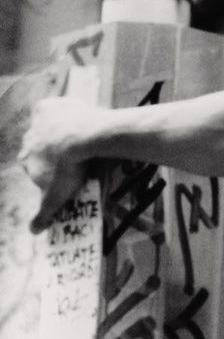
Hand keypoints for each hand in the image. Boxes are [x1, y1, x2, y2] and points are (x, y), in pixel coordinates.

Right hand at [18, 97, 97, 232]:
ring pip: (47, 128)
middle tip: (76, 157)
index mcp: (26, 159)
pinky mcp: (48, 106)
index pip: (35, 166)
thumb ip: (43, 214)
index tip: (67, 172)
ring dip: (59, 133)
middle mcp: (27, 140)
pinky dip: (63, 113)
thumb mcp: (56, 197)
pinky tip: (77, 118)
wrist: (81, 137)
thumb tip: (32, 232)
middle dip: (55, 152)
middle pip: (41, 147)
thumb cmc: (68, 169)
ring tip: (80, 139)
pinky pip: (54, 108)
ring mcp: (37, 121)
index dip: (50, 170)